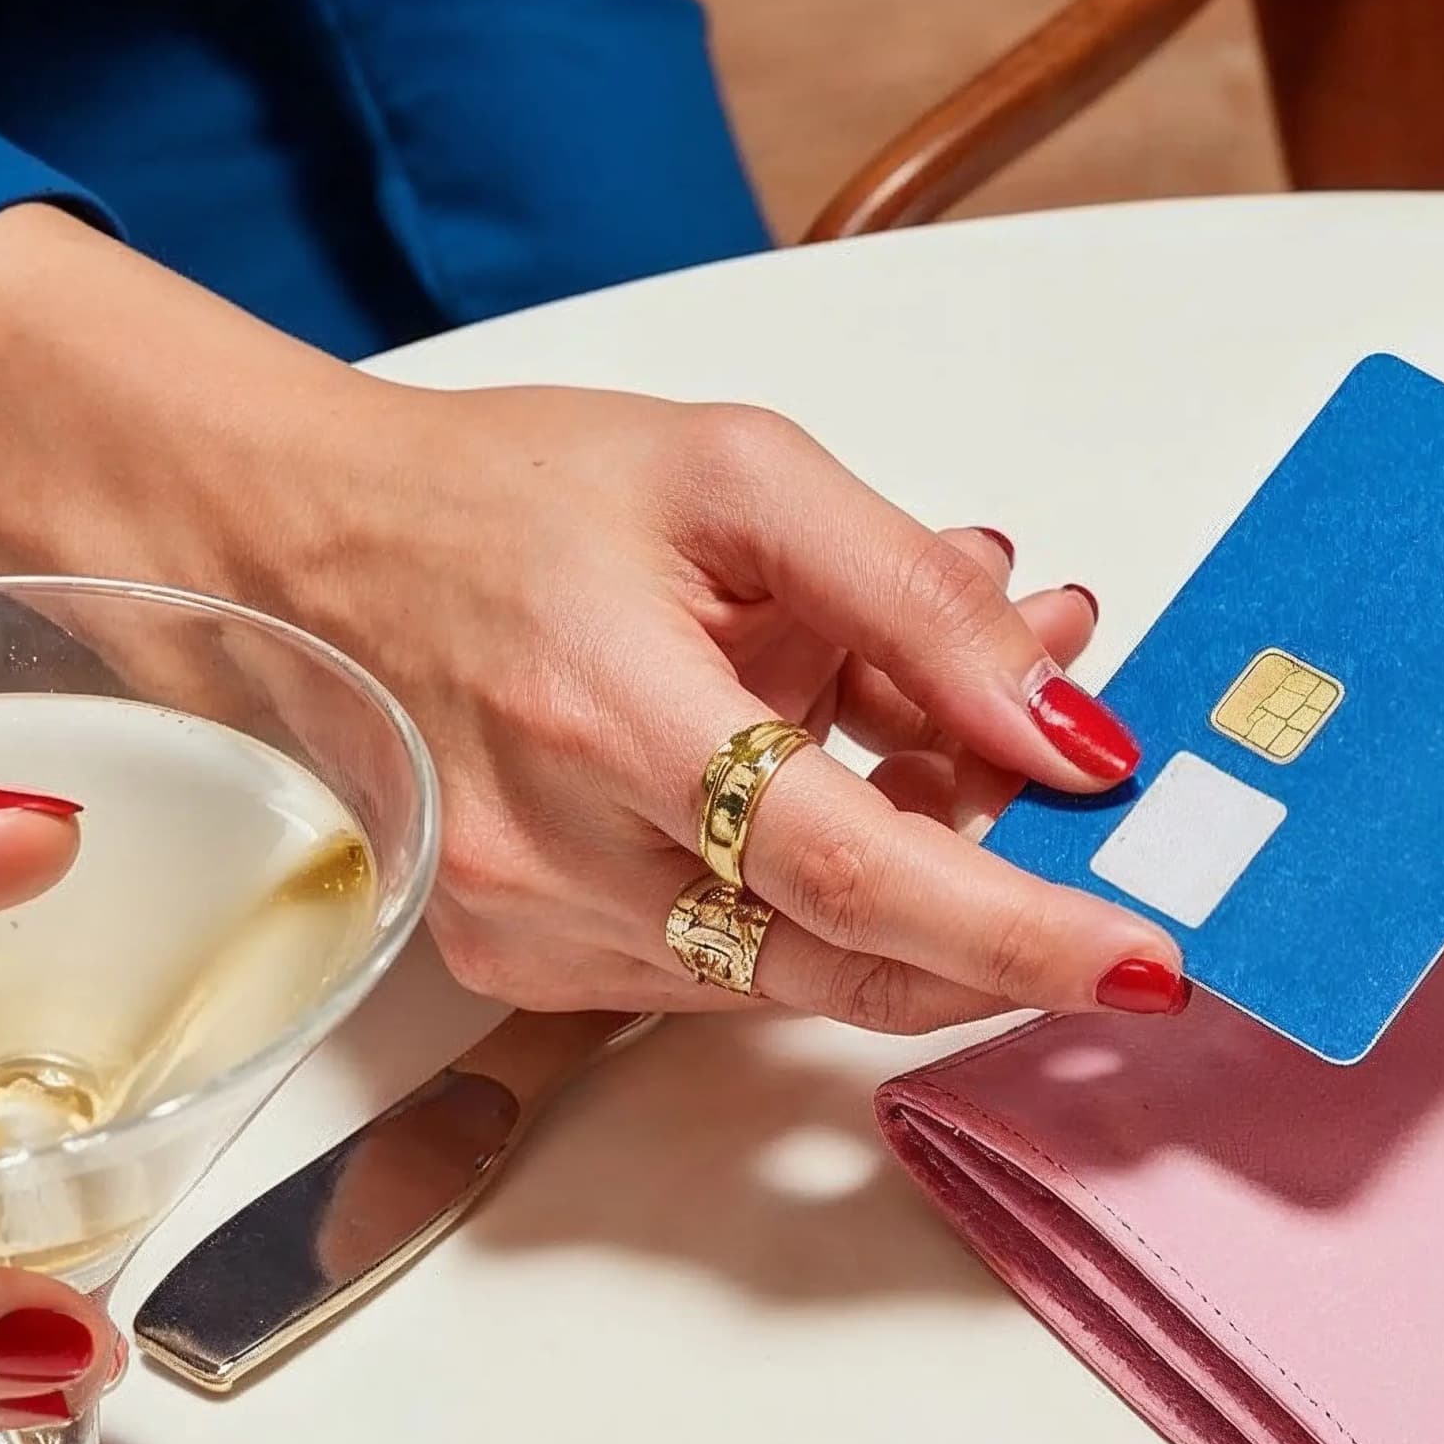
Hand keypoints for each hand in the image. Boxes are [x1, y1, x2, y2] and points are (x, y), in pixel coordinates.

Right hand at [0, 213, 1192, 1029]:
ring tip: (937, 712)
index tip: (1149, 963)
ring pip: (805, 962)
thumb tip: (1067, 716)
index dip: (1019, 929)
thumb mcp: (737, 474)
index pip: (859, 871)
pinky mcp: (525, 969)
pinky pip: (731, 964)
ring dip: (916, 867)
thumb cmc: (502, 499)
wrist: (294, 553)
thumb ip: (913, 598)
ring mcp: (536, 934)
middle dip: (1002, 890)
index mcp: (611, 712)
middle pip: (853, 950)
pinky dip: (819, 890)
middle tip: (1072, 777)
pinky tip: (829, 764)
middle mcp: (562, 857)